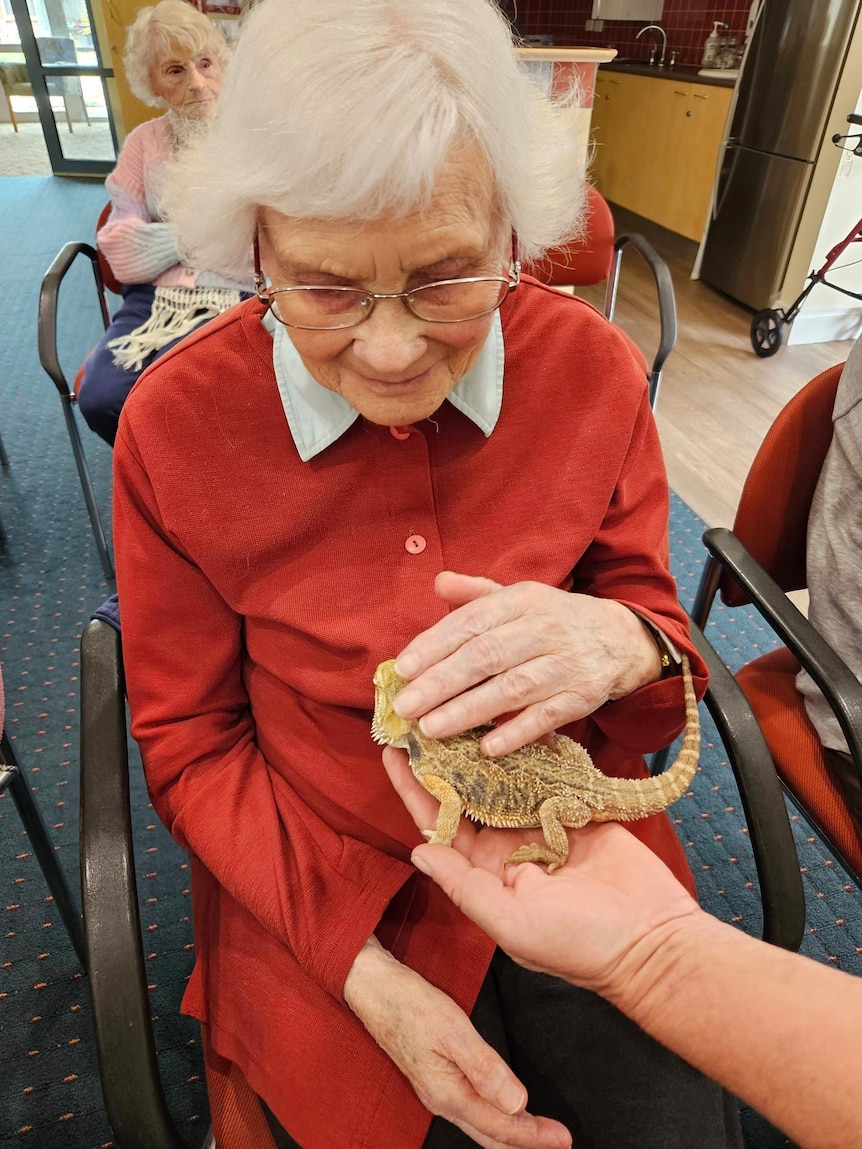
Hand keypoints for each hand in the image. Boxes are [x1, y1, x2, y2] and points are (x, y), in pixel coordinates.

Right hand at [343, 935, 571, 1148]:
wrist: (373, 988)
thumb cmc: (411, 1004)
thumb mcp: (452, 1030)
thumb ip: (485, 1069)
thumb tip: (517, 1104)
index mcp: (448, 1093)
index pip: (500, 1127)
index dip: (533, 1137)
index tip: (563, 1140)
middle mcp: (442, 1099)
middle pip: (491, 1135)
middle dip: (526, 1142)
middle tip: (559, 1142)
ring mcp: (436, 1090)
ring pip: (481, 1125)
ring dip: (512, 1132)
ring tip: (539, 1132)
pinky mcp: (434, 1077)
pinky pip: (471, 1110)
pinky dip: (494, 1117)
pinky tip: (502, 1107)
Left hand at [382, 746, 700, 998]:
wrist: (651, 940)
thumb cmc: (579, 945)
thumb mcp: (511, 923)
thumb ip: (464, 887)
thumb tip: (418, 852)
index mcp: (484, 874)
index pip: (438, 826)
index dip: (414, 791)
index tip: (393, 753)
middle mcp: (506, 846)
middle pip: (465, 795)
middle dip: (443, 760)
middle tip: (423, 718)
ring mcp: (541, 825)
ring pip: (501, 779)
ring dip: (481, 748)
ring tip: (458, 709)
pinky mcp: (574, 810)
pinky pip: (544, 775)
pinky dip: (528, 750)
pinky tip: (509, 722)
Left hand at [391, 572, 660, 754]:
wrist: (621, 639)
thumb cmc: (553, 620)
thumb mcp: (519, 598)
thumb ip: (477, 594)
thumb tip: (438, 583)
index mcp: (523, 600)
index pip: (472, 622)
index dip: (435, 645)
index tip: (401, 669)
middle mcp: (545, 629)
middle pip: (486, 656)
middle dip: (441, 682)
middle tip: (404, 706)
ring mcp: (566, 664)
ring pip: (512, 689)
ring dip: (468, 711)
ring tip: (430, 728)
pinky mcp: (582, 697)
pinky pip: (547, 717)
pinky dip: (516, 732)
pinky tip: (486, 747)